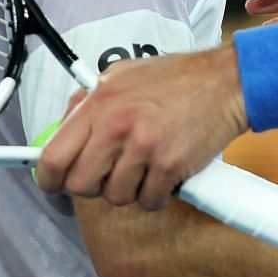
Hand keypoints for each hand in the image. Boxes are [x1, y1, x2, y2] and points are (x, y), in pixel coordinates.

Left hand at [35, 47, 247, 208]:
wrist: (228, 82)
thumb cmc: (179, 79)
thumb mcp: (123, 74)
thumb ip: (90, 101)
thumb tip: (63, 127)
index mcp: (100, 103)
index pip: (53, 157)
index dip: (49, 180)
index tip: (55, 185)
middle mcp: (116, 126)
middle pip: (80, 185)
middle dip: (93, 185)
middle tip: (111, 172)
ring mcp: (143, 147)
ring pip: (115, 197)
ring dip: (128, 189)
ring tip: (145, 166)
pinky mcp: (169, 166)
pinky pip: (147, 201)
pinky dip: (155, 194)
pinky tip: (164, 173)